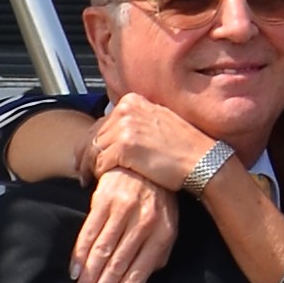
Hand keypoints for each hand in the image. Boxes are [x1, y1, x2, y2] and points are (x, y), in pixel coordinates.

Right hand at [72, 168, 178, 282]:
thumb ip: (157, 254)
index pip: (140, 273)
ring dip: (89, 277)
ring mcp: (124, 211)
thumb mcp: (168, 227)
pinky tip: (75, 271)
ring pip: (102, 251)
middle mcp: (144, 223)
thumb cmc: (159, 202)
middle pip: (119, 265)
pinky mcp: (105, 200)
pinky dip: (80, 254)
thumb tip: (141, 281)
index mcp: (162, 234)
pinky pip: (89, 232)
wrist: (146, 163)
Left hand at [83, 93, 214, 190]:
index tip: (87, 154)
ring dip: (89, 166)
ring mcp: (125, 127)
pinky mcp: (124, 147)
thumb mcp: (159, 121)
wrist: (203, 160)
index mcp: (133, 100)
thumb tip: (114, 131)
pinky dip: (97, 174)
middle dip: (84, 154)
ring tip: (87, 179)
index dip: (92, 141)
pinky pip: (99, 163)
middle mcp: (126, 109)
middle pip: (92, 135)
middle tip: (81, 170)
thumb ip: (136, 120)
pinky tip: (99, 181)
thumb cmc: (185, 146)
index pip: (100, 122)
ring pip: (92, 150)